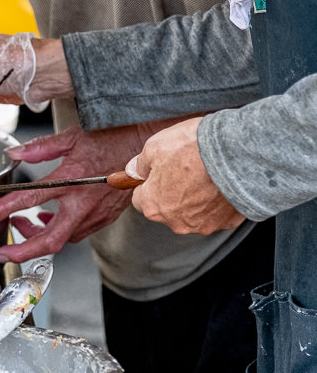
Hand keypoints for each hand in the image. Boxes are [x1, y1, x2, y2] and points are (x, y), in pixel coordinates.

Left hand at [0, 123, 160, 262]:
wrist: (149, 147)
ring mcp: (97, 214)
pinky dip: (58, 231)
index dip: (5, 208)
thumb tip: (14, 154)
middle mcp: (84, 203)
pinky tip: (47, 220)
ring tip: (21, 225)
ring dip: (39, 237)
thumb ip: (40, 148)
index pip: (30, 198)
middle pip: (50, 240)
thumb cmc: (114, 138)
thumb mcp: (73, 137)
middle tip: (3, 252)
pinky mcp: (105, 218)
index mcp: (72, 180)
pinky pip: (77, 233)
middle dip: (22, 251)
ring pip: (63, 239)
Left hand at [126, 117, 245, 233]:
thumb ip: (140, 164)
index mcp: (153, 206)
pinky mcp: (227, 222)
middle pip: (166, 208)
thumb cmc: (192, 148)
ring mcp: (204, 224)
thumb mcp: (154, 147)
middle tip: (184, 169)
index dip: (148, 183)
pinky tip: (221, 183)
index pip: (140, 199)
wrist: (238, 152)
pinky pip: (217, 212)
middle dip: (171, 191)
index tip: (157, 171)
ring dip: (195, 198)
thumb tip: (134, 171)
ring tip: (205, 175)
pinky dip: (217, 200)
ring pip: (192, 212)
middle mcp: (176, 222)